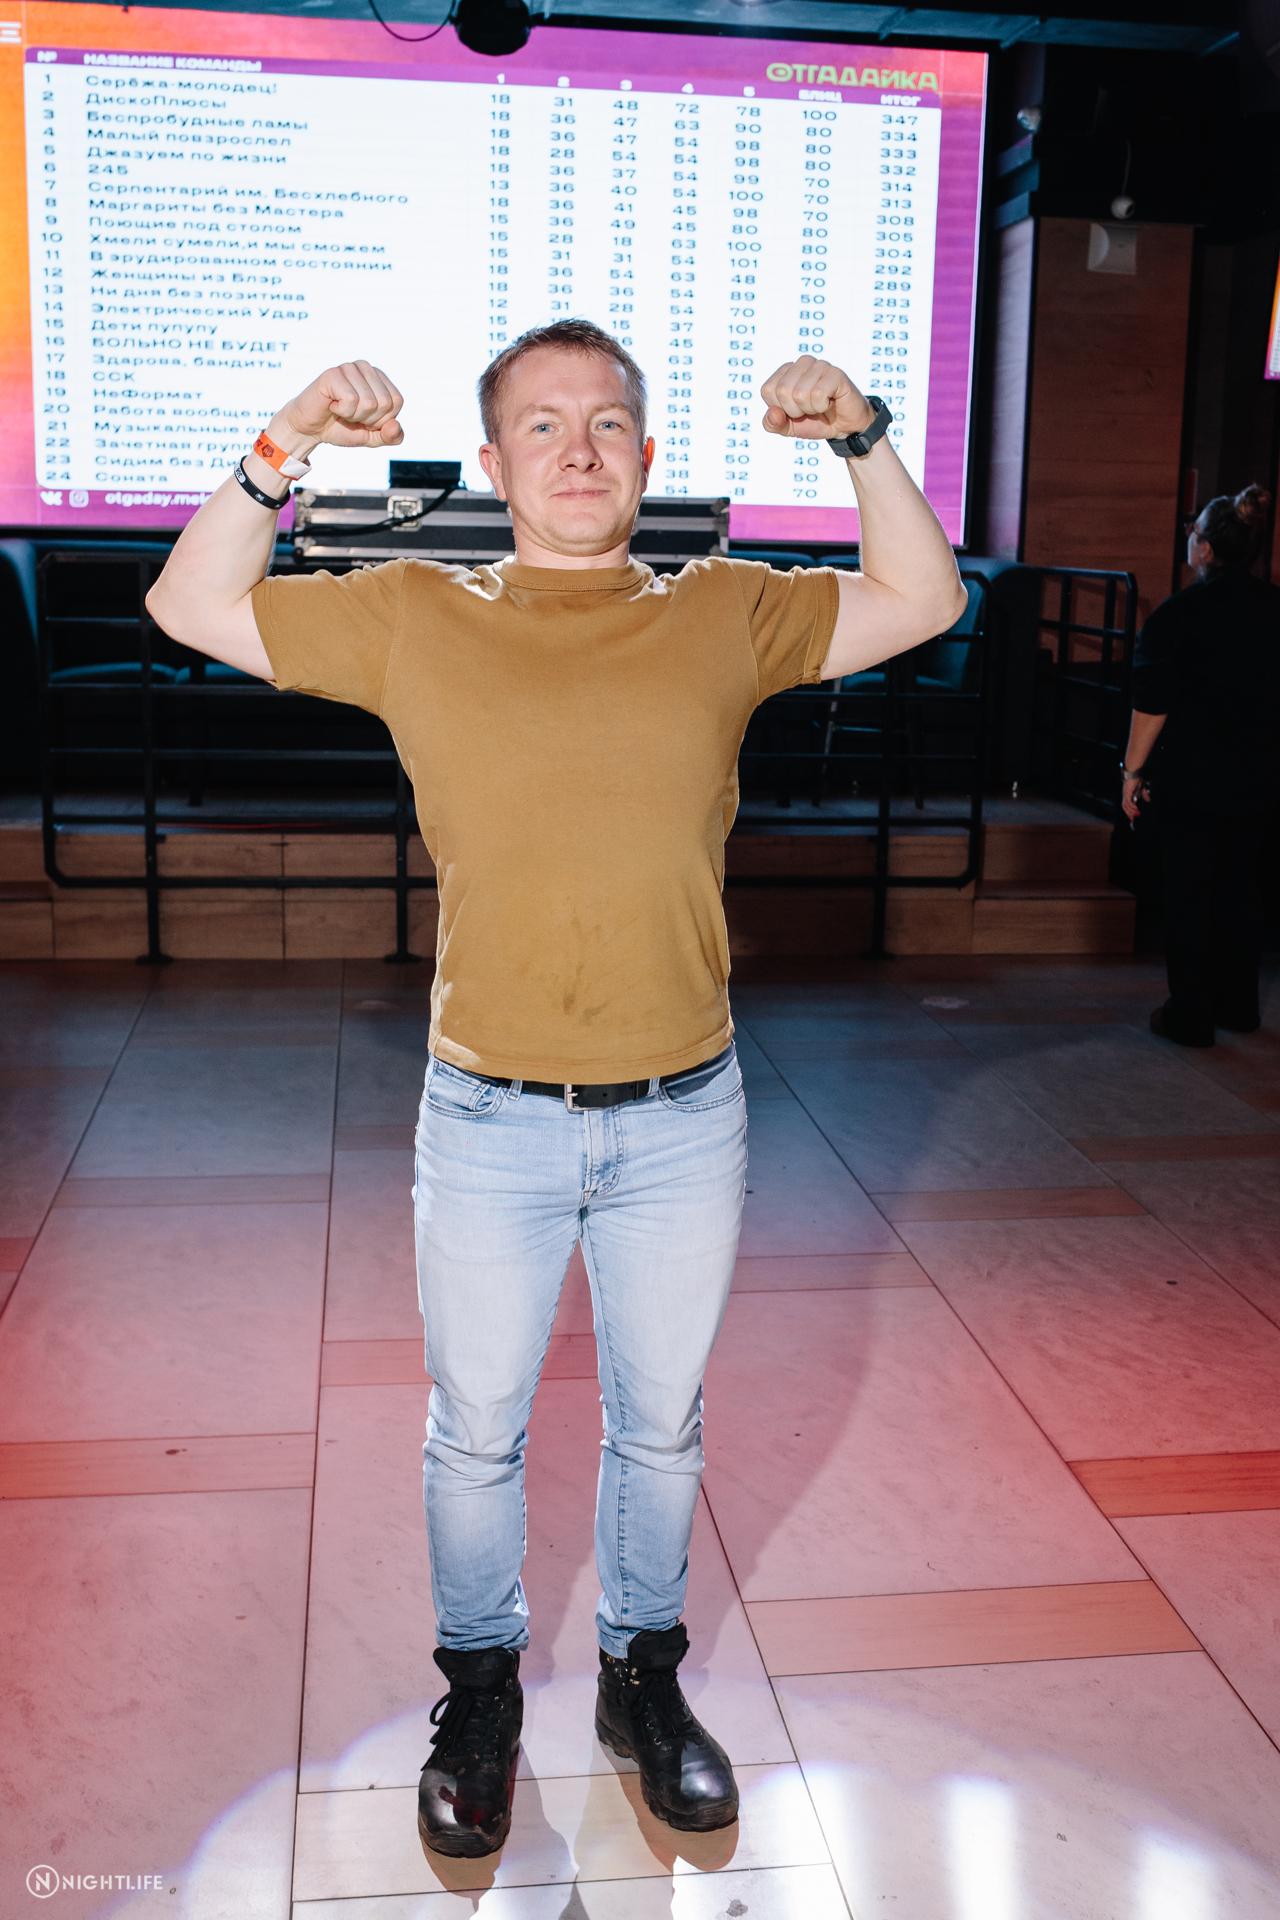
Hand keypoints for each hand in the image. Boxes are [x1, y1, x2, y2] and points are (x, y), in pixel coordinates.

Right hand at [279, 360, 404, 448]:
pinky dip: (341, 411)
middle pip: (384, 403)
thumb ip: (390, 436)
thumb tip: (396, 425)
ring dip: (353, 416)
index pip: (397, 401)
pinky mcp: (333, 374)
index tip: (363, 418)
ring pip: (369, 403)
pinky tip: (331, 405)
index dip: (381, 419)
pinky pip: (351, 400)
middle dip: (368, 419)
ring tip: (340, 409)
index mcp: (379, 377)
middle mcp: (365, 367)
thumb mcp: (372, 437)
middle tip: (350, 414)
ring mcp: (349, 368)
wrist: (311, 429)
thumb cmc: (341, 427)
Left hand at [760, 356, 873, 439]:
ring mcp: (820, 365)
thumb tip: (773, 412)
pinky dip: (823, 406)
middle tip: (809, 409)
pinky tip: (830, 402)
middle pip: (783, 391)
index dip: (780, 409)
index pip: (768, 391)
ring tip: (821, 405)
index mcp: (786, 371)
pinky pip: (818, 394)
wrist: (844, 427)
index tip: (795, 409)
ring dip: (810, 409)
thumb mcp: (788, 427)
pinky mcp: (835, 373)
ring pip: (800, 394)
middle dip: (795, 410)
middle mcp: (802, 363)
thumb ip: (772, 423)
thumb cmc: (815, 421)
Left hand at [1121, 772, 1149, 822]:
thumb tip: (1148, 800)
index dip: (1129, 812)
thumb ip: (1144, 795)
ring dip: (1130, 811)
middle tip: (1133, 819)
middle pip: (1125, 807)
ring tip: (1136, 815)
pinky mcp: (1127, 793)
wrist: (1133, 772)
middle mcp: (1125, 795)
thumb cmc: (1136, 779)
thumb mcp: (1141, 788)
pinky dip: (1131, 806)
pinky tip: (1135, 808)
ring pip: (1125, 806)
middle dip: (1129, 814)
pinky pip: (1128, 802)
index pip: (1127, 805)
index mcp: (1127, 795)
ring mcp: (1125, 794)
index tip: (1132, 818)